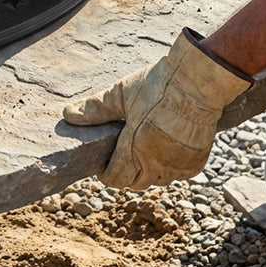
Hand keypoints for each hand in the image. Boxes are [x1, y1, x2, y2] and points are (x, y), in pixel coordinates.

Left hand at [63, 29, 252, 188]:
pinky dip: (170, 167)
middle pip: (136, 182)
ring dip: (148, 171)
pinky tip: (165, 149)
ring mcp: (177, 166)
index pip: (115, 178)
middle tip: (122, 154)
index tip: (104, 164)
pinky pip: (178, 175)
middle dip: (126, 172)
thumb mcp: (119, 94)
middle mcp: (156, 165)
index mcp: (133, 150)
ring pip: (158, 180)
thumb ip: (94, 109)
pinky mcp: (197, 163)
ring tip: (143, 149)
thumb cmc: (156, 86)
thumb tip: (68, 115)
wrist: (196, 84)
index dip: (106, 174)